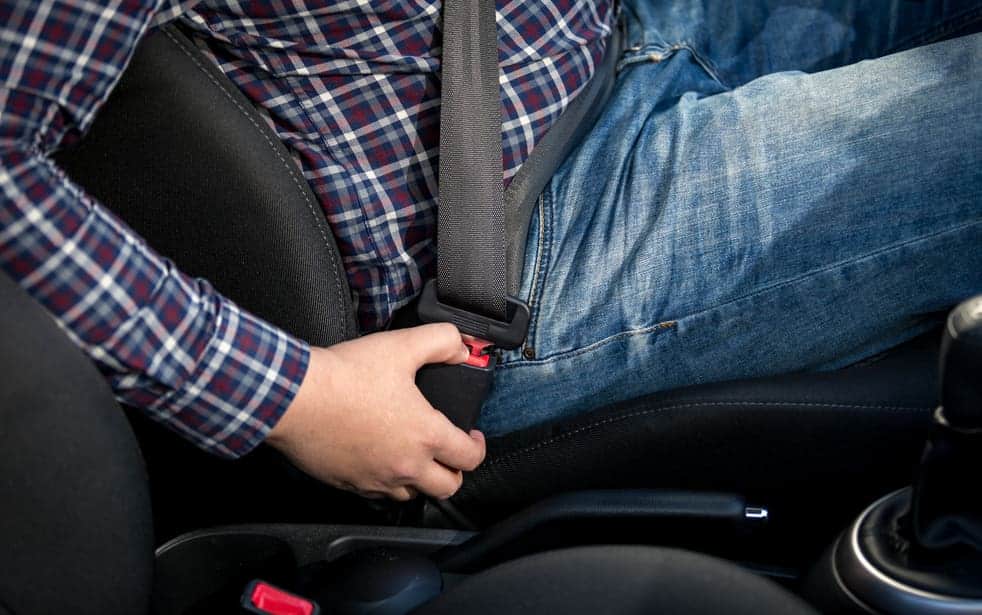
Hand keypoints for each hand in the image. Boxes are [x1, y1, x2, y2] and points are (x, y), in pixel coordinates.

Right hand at [266, 323, 486, 500]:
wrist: (295, 397)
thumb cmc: (345, 376)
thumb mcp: (402, 346)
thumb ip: (441, 342)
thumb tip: (461, 349)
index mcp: (425, 436)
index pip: (470, 458)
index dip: (478, 447)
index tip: (473, 438)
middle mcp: (405, 466)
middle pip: (447, 487)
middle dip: (455, 471)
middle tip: (450, 453)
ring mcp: (375, 480)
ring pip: (412, 495)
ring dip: (420, 480)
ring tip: (416, 458)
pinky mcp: (348, 484)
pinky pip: (376, 495)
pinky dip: (385, 483)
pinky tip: (379, 461)